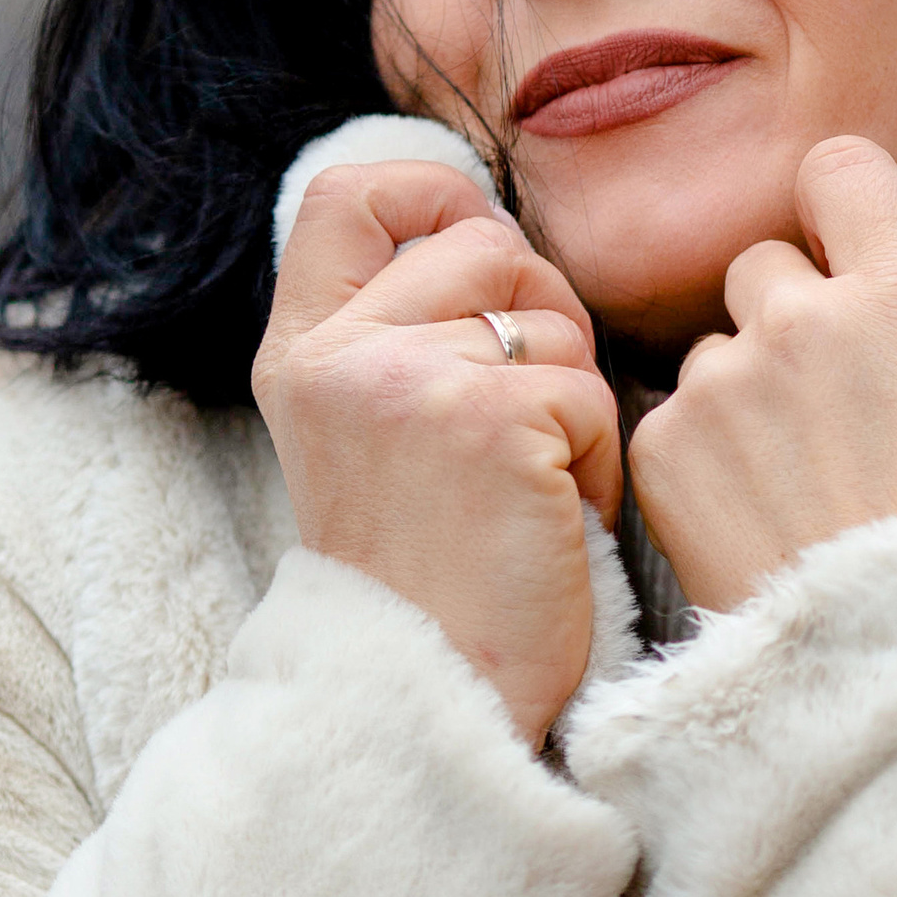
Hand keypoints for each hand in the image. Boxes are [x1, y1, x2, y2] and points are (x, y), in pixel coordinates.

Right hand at [253, 160, 619, 749]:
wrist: (424, 705)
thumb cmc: (426, 579)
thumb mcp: (366, 435)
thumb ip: (398, 334)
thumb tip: (490, 234)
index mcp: (301, 352)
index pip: (347, 192)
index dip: (431, 195)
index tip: (476, 254)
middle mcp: (340, 356)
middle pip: (488, 242)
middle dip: (539, 316)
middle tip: (526, 424)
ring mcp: (411, 382)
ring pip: (554, 318)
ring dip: (572, 402)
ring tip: (529, 493)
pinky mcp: (491, 420)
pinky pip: (591, 393)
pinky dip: (595, 465)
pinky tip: (553, 528)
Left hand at [627, 135, 896, 615]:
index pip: (838, 170)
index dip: (844, 208)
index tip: (858, 262)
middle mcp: (803, 323)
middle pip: (765, 264)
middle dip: (795, 316)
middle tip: (848, 414)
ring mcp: (725, 386)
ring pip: (717, 347)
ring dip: (749, 394)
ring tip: (810, 483)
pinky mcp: (669, 452)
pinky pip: (673, 421)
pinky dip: (705, 462)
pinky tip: (764, 521)